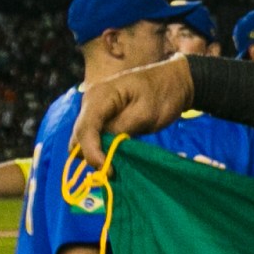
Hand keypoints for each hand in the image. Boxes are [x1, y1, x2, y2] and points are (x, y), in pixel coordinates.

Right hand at [75, 55, 194, 167]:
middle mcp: (91, 102)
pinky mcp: (103, 119)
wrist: (174, 81)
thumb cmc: (163, 93)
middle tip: (113, 172)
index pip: (85, 128)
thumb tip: (104, 146)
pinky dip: (102, 150)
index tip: (107, 169)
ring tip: (116, 167)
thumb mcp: (145, 113)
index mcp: (100, 96)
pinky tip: (116, 159)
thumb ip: (122, 128)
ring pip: (83, 139)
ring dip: (96, 155)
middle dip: (91, 156)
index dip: (91, 152)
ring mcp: (96, 111)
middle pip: (78, 136)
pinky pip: (95, 138)